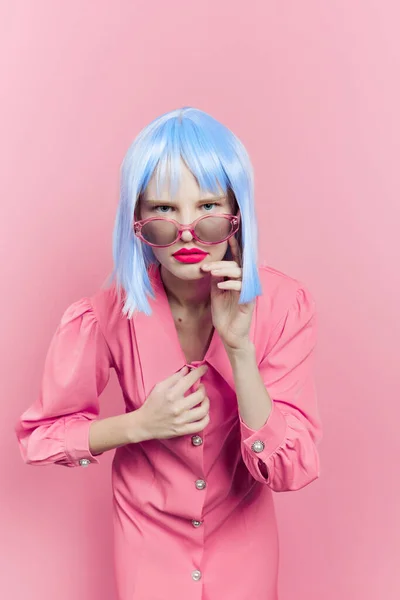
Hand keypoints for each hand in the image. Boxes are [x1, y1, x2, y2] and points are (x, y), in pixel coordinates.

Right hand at [134, 365, 209, 440]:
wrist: (143, 424)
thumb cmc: (151, 404)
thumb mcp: (159, 387)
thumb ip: (174, 378)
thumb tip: (186, 370)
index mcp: (170, 394)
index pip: (189, 380)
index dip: (199, 372)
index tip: (204, 369)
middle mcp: (177, 407)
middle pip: (200, 395)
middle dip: (203, 388)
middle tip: (201, 387)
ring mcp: (181, 420)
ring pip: (203, 410)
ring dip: (206, 402)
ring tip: (203, 399)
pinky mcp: (182, 430)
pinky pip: (201, 425)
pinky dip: (206, 418)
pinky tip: (204, 413)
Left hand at [201, 235, 254, 349]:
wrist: (229, 334)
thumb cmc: (223, 313)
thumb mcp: (216, 292)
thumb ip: (216, 278)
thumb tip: (211, 265)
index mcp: (237, 279)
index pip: (237, 260)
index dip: (235, 247)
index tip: (228, 235)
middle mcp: (245, 282)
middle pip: (236, 264)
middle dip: (220, 263)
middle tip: (206, 266)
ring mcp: (248, 290)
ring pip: (240, 272)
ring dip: (224, 270)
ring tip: (211, 273)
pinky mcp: (249, 300)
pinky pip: (242, 287)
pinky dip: (230, 284)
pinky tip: (220, 286)